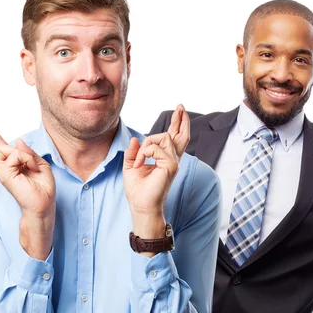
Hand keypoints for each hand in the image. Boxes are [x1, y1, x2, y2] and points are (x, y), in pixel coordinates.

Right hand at [0, 113, 55, 258]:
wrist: (43, 204)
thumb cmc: (42, 187)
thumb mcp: (40, 164)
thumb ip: (28, 153)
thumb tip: (17, 141)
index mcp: (14, 163)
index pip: (0, 145)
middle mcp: (5, 166)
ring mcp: (3, 170)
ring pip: (4, 148)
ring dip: (22, 154)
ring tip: (30, 166)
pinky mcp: (5, 174)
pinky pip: (15, 156)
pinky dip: (25, 159)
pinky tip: (30, 168)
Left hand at [122, 105, 189, 239]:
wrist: (141, 206)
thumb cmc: (138, 190)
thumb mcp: (131, 166)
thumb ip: (134, 152)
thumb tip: (135, 139)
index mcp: (165, 159)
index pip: (175, 138)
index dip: (178, 124)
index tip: (180, 111)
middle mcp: (172, 159)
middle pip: (181, 135)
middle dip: (181, 119)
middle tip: (181, 106)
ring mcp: (173, 162)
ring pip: (163, 137)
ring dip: (146, 146)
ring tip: (139, 160)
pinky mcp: (170, 166)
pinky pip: (156, 148)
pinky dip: (145, 152)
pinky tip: (140, 162)